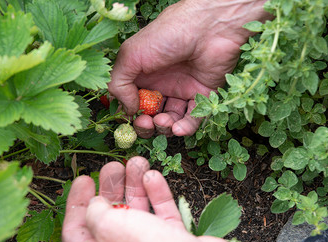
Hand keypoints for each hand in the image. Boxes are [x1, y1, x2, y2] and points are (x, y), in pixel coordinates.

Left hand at [62, 157, 295, 241]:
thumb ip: (95, 212)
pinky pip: (162, 214)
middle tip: (112, 167)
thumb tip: (96, 205)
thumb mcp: (109, 226)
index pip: (78, 231)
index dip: (76, 204)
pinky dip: (157, 194)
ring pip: (138, 212)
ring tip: (136, 162)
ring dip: (135, 185)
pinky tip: (153, 176)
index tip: (83, 180)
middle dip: (110, 189)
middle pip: (110, 217)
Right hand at [108, 0, 271, 137]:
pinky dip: (185, 128)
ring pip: (170, 119)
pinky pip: (193, 119)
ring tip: (161, 122)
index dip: (129, 113)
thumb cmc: (168, 35)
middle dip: (145, 124)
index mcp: (144, 74)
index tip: (128, 119)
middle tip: (145, 122)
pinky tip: (177, 128)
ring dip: (163, 127)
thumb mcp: (132, 55)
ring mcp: (183, 91)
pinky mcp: (204, 96)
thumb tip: (125, 110)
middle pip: (150, 114)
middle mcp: (163, 83)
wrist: (209, 28)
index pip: (132, 101)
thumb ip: (118, 84)